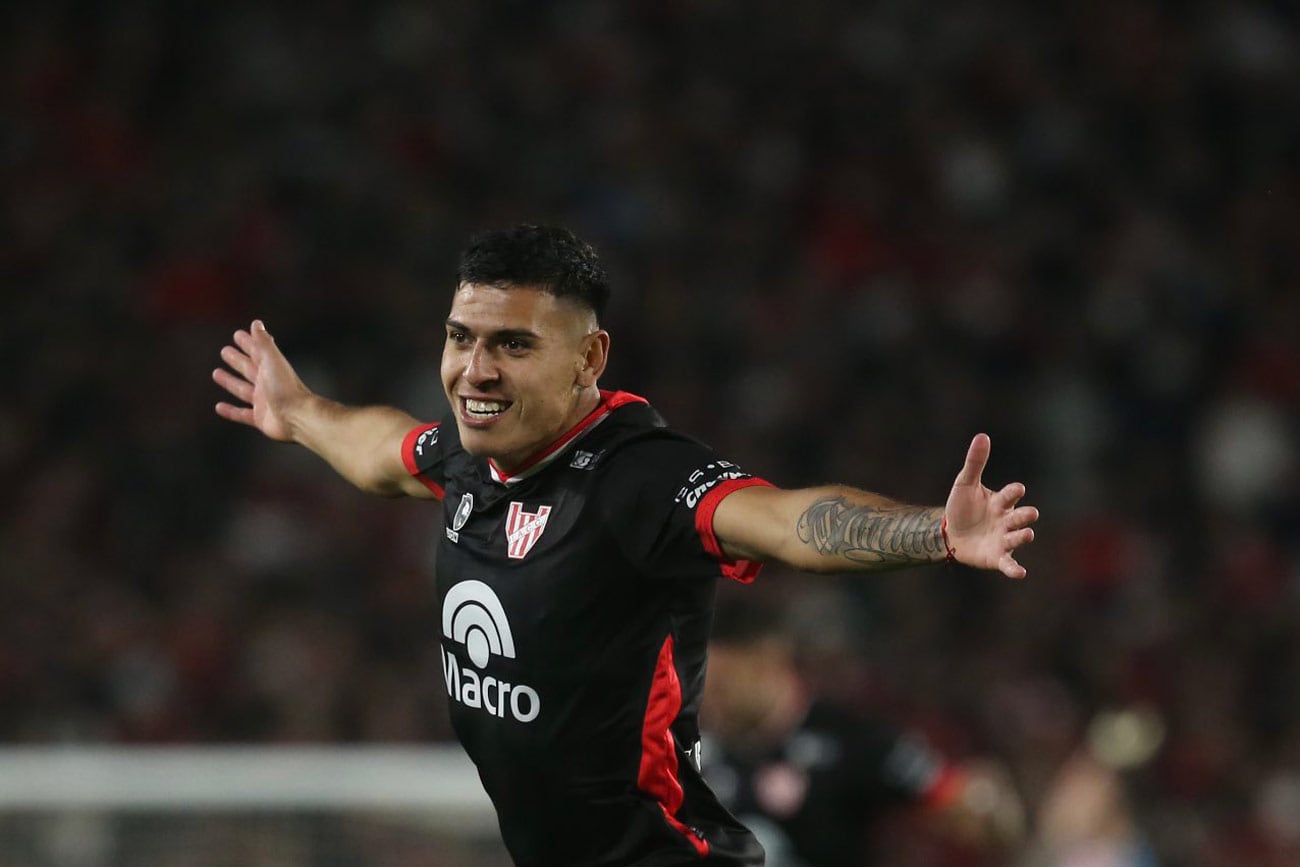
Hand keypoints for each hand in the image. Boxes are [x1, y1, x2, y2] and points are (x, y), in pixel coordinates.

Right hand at [212, 320, 309, 441]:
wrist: (297, 416)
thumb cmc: (285, 387)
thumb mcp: (272, 360)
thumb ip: (263, 343)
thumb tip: (256, 323)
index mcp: (271, 369)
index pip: (257, 352)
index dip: (248, 343)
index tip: (238, 334)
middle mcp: (268, 384)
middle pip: (249, 369)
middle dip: (238, 360)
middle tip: (225, 351)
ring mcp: (264, 401)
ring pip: (243, 389)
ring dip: (230, 382)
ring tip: (216, 373)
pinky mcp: (260, 418)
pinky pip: (242, 414)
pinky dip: (231, 411)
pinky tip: (219, 407)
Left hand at [943, 434, 1038, 578]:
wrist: (949, 534)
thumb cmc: (962, 507)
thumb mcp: (965, 484)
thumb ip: (975, 462)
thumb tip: (982, 435)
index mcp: (1000, 502)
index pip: (1010, 495)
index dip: (1014, 492)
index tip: (1016, 489)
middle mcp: (1006, 520)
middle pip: (1020, 517)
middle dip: (1025, 516)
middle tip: (1030, 514)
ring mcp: (1003, 539)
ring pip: (1017, 538)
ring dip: (1023, 536)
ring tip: (1027, 534)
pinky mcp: (997, 557)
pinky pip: (1009, 563)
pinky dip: (1015, 569)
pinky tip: (1021, 573)